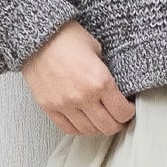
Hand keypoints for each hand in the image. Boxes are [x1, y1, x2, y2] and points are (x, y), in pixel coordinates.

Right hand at [21, 19, 135, 135]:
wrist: (37, 36)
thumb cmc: (66, 37)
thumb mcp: (97, 49)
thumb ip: (105, 71)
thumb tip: (112, 86)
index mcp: (100, 81)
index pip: (122, 112)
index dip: (129, 113)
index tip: (128, 109)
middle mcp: (83, 97)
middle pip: (107, 126)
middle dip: (117, 123)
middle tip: (119, 118)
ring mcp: (64, 104)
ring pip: (88, 130)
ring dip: (98, 128)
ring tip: (101, 120)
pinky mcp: (48, 107)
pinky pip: (67, 128)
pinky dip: (79, 129)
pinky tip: (84, 122)